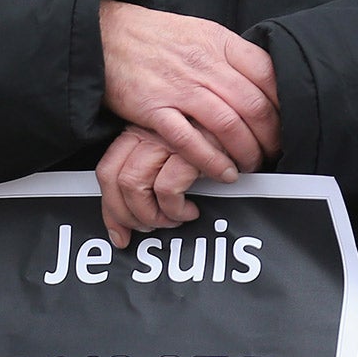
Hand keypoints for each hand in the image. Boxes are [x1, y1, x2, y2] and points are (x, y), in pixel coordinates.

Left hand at [96, 125, 202, 247]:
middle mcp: (147, 132)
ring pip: (135, 186)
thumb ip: (152, 172)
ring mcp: (166, 139)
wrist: (251, 123)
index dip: (110, 208)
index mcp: (138, 131)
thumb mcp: (175, 153)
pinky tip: (192, 211)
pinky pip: (166, 190)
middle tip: (151, 229)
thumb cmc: (212, 142)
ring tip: (175, 220)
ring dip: (153, 215)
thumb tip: (127, 223)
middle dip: (129, 216)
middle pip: (115, 181)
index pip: (107, 172)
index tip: (120, 234)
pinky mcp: (190, 149)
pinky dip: (176, 209)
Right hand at [99, 0, 279, 182]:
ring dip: (246, 153)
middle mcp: (204, 66)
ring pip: (229, 126)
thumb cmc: (152, 36)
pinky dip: (212, 162)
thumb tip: (260, 81)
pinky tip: (223, 173)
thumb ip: (229, 55)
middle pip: (255, 106)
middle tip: (274, 153)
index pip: (269, 75)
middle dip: (271, 137)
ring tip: (251, 166)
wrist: (105, 33)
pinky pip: (191, 141)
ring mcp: (179, 88)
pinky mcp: (154, 109)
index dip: (284, 105)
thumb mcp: (200, 32)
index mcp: (220, 43)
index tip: (287, 123)